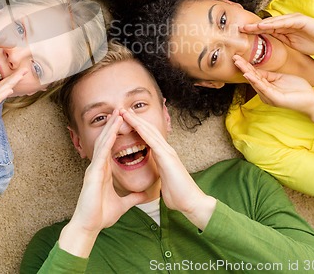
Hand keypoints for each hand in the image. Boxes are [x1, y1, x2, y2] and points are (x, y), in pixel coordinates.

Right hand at [70, 111, 146, 233]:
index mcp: (104, 171)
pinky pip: (101, 154)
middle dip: (113, 125)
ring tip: (117, 114)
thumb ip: (133, 197)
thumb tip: (144, 195)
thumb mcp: (123, 204)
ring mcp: (94, 169)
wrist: (89, 226)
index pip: (111, 147)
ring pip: (103, 143)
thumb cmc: (101, 215)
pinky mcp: (93, 174)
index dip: (117, 134)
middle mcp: (98, 167)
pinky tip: (112, 132)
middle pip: (106, 141)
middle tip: (120, 110)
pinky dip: (106, 142)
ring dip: (110, 128)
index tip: (125, 122)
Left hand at [121, 108, 214, 228]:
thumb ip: (160, 176)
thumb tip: (157, 178)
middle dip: (134, 119)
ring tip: (124, 111)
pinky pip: (152, 140)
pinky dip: (141, 130)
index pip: (148, 136)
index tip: (125, 120)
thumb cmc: (178, 196)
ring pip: (149, 131)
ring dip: (136, 120)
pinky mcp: (167, 157)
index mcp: (163, 155)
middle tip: (121, 109)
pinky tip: (133, 123)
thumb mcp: (164, 182)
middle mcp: (166, 150)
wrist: (192, 203)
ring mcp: (167, 152)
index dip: (137, 127)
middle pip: (148, 129)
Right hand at [233, 55, 313, 113]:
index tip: (238, 57)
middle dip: (243, 67)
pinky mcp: (275, 99)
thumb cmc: (298, 89)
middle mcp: (265, 94)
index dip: (246, 66)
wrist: (312, 100)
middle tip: (234, 58)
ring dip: (246, 72)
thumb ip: (268, 75)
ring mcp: (269, 97)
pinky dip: (255, 81)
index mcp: (266, 88)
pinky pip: (263, 88)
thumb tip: (256, 69)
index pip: (254, 75)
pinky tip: (249, 74)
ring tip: (239, 63)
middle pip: (252, 78)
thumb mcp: (281, 78)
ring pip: (256, 82)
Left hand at [240, 14, 313, 54]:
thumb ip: (281, 40)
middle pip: (266, 24)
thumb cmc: (313, 43)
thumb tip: (268, 44)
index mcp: (284, 28)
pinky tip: (264, 26)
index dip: (253, 31)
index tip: (242, 35)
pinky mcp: (299, 20)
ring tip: (248, 27)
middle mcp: (286, 22)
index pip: (265, 29)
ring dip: (259, 24)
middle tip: (239, 29)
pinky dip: (273, 24)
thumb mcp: (292, 44)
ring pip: (272, 22)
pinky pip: (284, 22)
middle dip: (252, 27)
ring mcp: (292, 19)